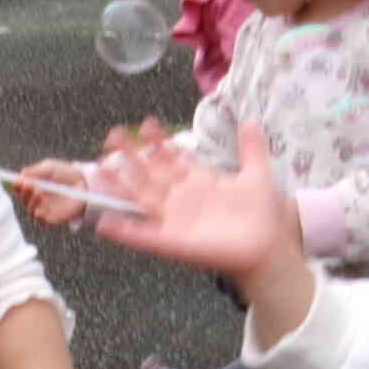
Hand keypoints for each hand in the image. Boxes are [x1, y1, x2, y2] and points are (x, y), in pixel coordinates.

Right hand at [15, 159, 88, 226]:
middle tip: (28, 185)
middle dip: (24, 193)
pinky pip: (42, 220)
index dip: (17, 185)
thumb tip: (21, 174)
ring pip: (31, 210)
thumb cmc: (67, 174)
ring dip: (32, 202)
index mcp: (33, 186)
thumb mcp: (51, 168)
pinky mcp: (53, 218)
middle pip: (23, 200)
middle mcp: (37, 199)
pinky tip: (41, 208)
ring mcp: (44, 209)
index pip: (20, 188)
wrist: (85, 184)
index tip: (17, 181)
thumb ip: (36, 171)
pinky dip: (39, 215)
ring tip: (39, 192)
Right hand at [94, 120, 294, 283]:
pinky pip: (143, 236)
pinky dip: (124, 230)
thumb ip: (251, 148)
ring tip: (100, 168)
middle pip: (150, 174)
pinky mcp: (172, 242)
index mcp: (199, 182)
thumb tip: (252, 120)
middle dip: (131, 156)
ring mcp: (175, 221)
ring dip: (120, 185)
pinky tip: (103, 222)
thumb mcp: (258, 174)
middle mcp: (182, 199)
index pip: (172, 157)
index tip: (145, 124)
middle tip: (112, 136)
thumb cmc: (263, 215)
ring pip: (141, 198)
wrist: (269, 248)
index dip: (158, 142)